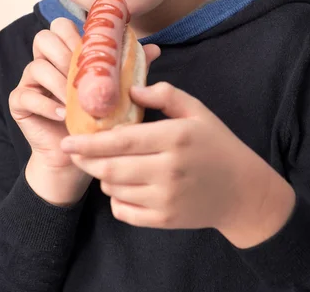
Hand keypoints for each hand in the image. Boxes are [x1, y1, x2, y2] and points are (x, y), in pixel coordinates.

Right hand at [9, 18, 159, 204]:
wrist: (80, 156)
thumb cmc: (97, 119)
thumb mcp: (116, 91)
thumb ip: (129, 68)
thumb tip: (155, 49)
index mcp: (64, 52)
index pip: (62, 26)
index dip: (76, 32)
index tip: (96, 49)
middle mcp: (45, 61)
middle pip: (44, 38)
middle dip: (66, 53)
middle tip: (84, 73)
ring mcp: (30, 81)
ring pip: (36, 66)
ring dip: (59, 82)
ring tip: (77, 100)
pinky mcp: (19, 102)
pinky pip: (26, 95)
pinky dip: (48, 105)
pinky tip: (64, 115)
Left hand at [61, 82, 294, 245]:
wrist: (242, 191)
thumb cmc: (216, 144)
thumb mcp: (197, 110)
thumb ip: (165, 95)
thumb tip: (131, 90)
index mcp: (174, 137)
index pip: (121, 140)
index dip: (89, 142)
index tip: (66, 140)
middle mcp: (168, 170)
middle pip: (110, 168)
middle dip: (86, 160)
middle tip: (76, 151)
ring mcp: (165, 198)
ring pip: (113, 189)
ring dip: (102, 176)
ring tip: (106, 164)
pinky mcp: (164, 220)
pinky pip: (123, 211)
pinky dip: (115, 199)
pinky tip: (122, 186)